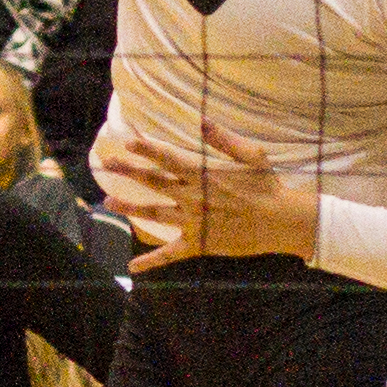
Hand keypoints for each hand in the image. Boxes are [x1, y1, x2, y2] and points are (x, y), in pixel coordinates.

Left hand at [95, 113, 324, 269]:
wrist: (281, 221)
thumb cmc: (268, 185)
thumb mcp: (251, 155)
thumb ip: (223, 139)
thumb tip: (201, 120)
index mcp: (204, 174)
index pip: (168, 159)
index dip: (147, 150)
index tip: (127, 143)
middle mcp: (193, 197)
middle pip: (154, 182)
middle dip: (129, 172)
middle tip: (106, 164)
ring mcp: (194, 222)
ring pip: (155, 214)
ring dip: (130, 207)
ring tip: (108, 202)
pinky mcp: (199, 244)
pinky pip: (171, 254)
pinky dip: (152, 261)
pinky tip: (133, 266)